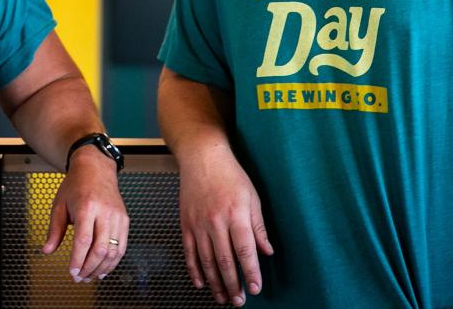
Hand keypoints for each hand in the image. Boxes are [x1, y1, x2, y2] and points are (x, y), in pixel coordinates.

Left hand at [41, 147, 128, 281]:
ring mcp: (117, 216)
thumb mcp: (60, 204)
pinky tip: (103, 269)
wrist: (96, 169)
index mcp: (87, 207)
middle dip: (89, 268)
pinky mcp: (124, 220)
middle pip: (100, 248)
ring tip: (90, 276)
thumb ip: (55, 229)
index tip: (72, 272)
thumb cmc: (76, 185)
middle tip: (79, 278)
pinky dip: (113, 261)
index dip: (78, 260)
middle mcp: (105, 212)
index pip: (84, 240)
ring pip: (113, 251)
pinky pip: (122, 246)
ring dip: (101, 268)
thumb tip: (47, 250)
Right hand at [177, 150, 272, 306]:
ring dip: (215, 283)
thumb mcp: (252, 198)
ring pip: (207, 261)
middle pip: (225, 261)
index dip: (250, 273)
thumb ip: (258, 227)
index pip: (245, 251)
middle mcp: (216, 223)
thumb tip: (266, 251)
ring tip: (223, 298)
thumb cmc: (230, 175)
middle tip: (239, 301)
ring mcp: (198, 225)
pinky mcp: (186, 224)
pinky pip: (189, 253)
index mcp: (236, 216)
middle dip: (233, 285)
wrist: (202, 158)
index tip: (256, 288)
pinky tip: (201, 283)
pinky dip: (195, 270)